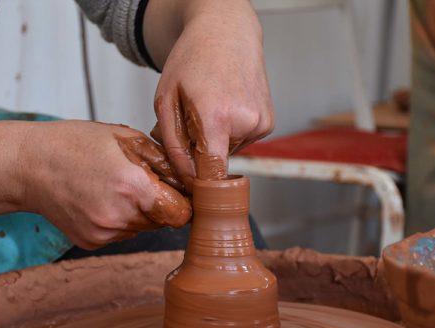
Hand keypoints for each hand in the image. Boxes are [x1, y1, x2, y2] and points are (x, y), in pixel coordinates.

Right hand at [20, 120, 190, 249]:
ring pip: (143, 228)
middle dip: (160, 204)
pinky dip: (120, 219)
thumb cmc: (75, 144)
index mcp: (132, 187)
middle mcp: (120, 217)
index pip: (181, 214)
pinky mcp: (92, 242)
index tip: (179, 191)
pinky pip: (122, 233)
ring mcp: (104, 233)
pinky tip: (101, 199)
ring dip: (139, 212)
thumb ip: (164, 162)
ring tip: (115, 187)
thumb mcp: (125, 138)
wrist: (28, 166)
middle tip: (139, 180)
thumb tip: (190, 181)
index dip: (184, 202)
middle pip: (163, 222)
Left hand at [146, 0, 273, 186]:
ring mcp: (261, 123)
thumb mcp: (165, 100)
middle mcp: (245, 122)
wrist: (226, 33)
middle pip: (216, 163)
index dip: (196, 184)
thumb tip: (185, 179)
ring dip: (215, 142)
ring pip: (229, 153)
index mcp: (216, 116)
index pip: (210, 173)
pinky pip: (242, 142)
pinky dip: (230, 133)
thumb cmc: (192, 60)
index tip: (187, 186)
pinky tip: (226, 108)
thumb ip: (172, 144)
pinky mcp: (268, 124)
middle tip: (191, 122)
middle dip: (199, 153)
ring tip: (210, 109)